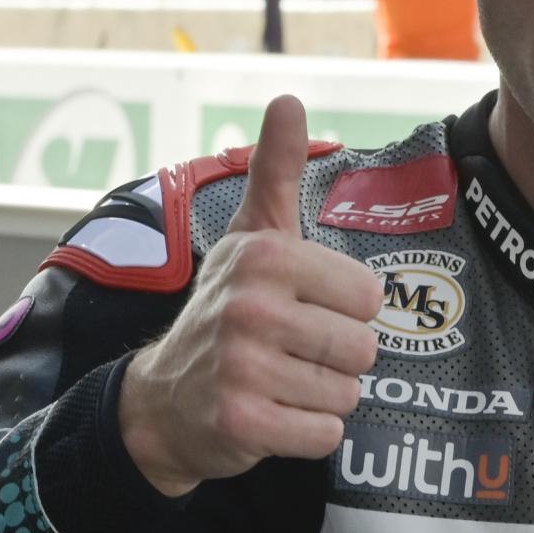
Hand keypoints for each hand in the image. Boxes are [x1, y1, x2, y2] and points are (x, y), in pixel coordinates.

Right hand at [117, 96, 382, 495]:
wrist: (164, 400)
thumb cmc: (225, 308)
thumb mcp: (251, 236)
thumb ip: (277, 170)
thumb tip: (288, 97)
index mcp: (265, 257)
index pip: (369, 296)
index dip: (346, 310)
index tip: (305, 309)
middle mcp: (251, 308)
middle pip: (363, 348)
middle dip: (338, 359)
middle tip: (294, 352)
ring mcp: (243, 368)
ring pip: (346, 393)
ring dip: (323, 396)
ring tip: (282, 381)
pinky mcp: (243, 423)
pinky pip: (324, 435)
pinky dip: (308, 433)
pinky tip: (275, 414)